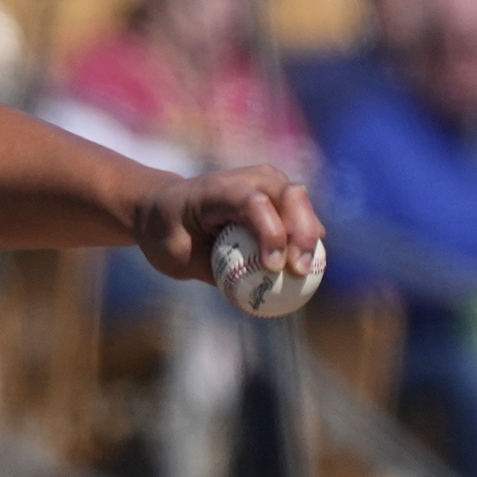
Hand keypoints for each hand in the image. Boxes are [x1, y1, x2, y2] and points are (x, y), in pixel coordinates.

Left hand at [134, 162, 324, 291]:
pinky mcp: (276, 191)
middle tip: (300, 271)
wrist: (166, 207)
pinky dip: (305, 237)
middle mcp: (246, 177)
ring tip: (308, 270)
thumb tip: (250, 299)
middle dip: (301, 233)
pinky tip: (310, 264)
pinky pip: (297, 212)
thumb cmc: (169, 235)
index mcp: (216, 189)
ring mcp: (265, 180)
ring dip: (308, 235)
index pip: (253, 203)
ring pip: (299, 201)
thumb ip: (212, 272)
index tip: (273, 268)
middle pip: (288, 196)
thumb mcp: (177, 257)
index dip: (270, 233)